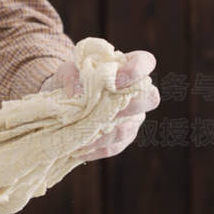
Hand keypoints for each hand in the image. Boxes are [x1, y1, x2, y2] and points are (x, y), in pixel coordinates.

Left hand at [40, 50, 159, 161]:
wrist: (63, 103)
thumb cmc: (71, 81)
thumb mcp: (66, 71)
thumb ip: (70, 74)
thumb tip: (74, 91)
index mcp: (127, 68)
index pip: (145, 62)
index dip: (136, 70)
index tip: (116, 81)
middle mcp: (137, 93)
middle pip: (151, 98)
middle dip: (130, 106)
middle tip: (104, 111)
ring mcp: (132, 117)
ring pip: (128, 129)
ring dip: (105, 134)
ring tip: (81, 135)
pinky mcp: (122, 138)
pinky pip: (114, 147)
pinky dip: (96, 149)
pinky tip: (79, 150)